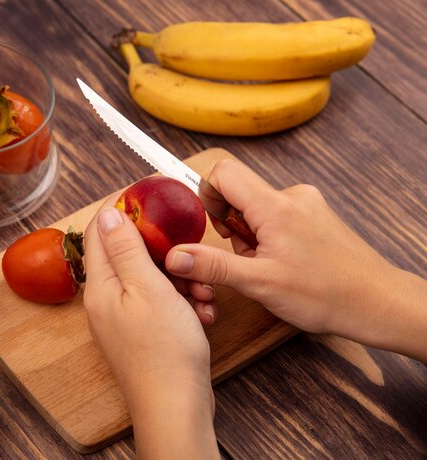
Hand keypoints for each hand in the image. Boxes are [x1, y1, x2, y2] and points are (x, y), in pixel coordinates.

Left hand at [84, 197, 219, 458]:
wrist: (177, 407)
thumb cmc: (163, 351)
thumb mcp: (147, 288)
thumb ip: (125, 248)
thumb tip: (107, 212)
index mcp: (101, 286)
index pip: (102, 231)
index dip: (123, 208)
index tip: (149, 196)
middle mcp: (108, 300)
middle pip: (133, 255)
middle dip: (166, 253)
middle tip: (189, 259)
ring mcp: (126, 317)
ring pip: (153, 279)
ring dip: (181, 280)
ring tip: (202, 295)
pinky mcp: (144, 331)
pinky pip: (162, 302)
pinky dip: (183, 302)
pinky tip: (202, 314)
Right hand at [165, 156, 426, 361]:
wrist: (378, 303)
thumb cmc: (325, 294)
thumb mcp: (259, 283)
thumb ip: (212, 265)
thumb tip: (174, 256)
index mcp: (275, 206)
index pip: (223, 172)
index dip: (208, 196)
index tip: (215, 228)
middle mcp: (292, 196)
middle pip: (239, 192)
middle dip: (231, 226)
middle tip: (246, 259)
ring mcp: (306, 204)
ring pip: (257, 207)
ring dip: (251, 235)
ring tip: (268, 267)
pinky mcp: (315, 215)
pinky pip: (277, 216)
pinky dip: (269, 237)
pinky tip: (283, 264)